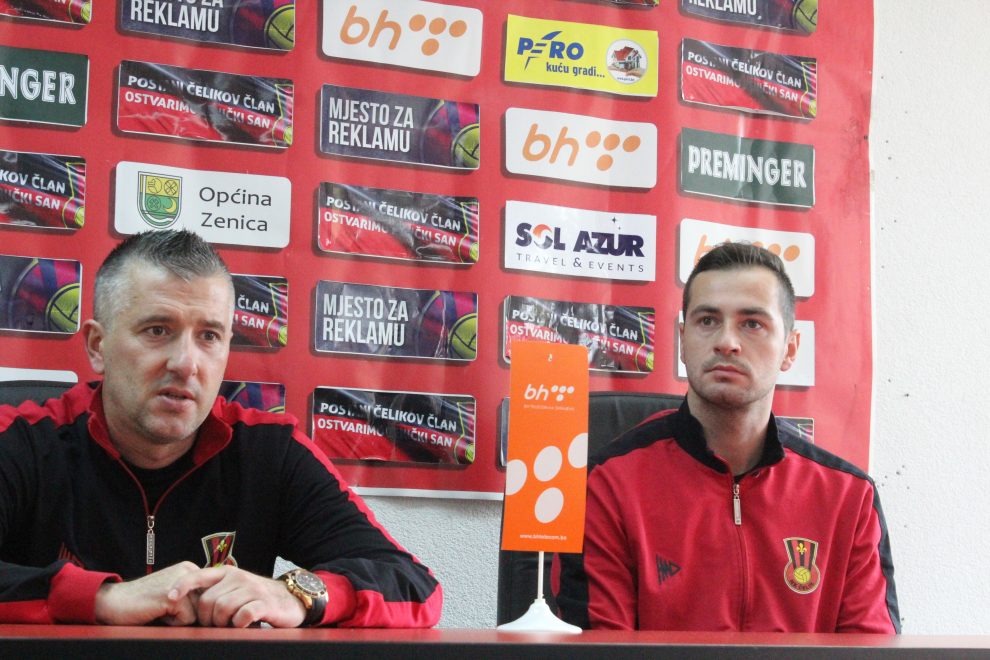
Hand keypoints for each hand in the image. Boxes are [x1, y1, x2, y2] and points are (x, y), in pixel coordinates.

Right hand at [94, 561, 200, 625]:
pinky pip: (187, 619)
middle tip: (163, 606)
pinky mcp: (174, 596)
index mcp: (189, 568)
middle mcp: (188, 570)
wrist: (114, 601)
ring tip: (160, 608)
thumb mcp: (174, 591)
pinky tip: (157, 612)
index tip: (172, 601)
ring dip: (179, 617)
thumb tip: (217, 605)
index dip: (193, 605)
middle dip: (187, 611)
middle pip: (206, 603)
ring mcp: (181, 581)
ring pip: (198, 612)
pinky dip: (172, 622)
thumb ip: (194, 594)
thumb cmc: (144, 600)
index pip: (210, 593)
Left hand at [168, 566, 307, 627]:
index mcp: (228, 573)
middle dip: (207, 618)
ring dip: (222, 623)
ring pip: (223, 609)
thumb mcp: (236, 588)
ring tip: (230, 625)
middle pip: (208, 601)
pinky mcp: (264, 603)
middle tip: (216, 625)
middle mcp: (239, 577)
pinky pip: (242, 616)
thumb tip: (187, 604)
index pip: (199, 576)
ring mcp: (252, 589)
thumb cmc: (258, 598)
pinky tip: (243, 625)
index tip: (169, 598)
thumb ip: (216, 590)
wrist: (292, 600)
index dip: (182, 586)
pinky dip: (239, 624)